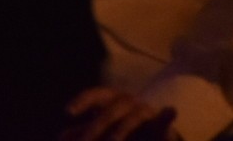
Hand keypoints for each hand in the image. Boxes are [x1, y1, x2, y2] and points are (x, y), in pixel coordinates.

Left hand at [60, 87, 180, 140]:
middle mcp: (130, 103)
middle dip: (97, 126)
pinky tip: (171, 111)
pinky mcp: (162, 124)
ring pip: (134, 116)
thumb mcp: (103, 132)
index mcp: (113, 102)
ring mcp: (146, 112)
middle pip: (112, 108)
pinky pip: (165, 119)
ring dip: (121, 130)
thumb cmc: (125, 132)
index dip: (84, 100)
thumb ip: (84, 133)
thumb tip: (60, 136)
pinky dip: (167, 115)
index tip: (68, 112)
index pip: (98, 94)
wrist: (154, 136)